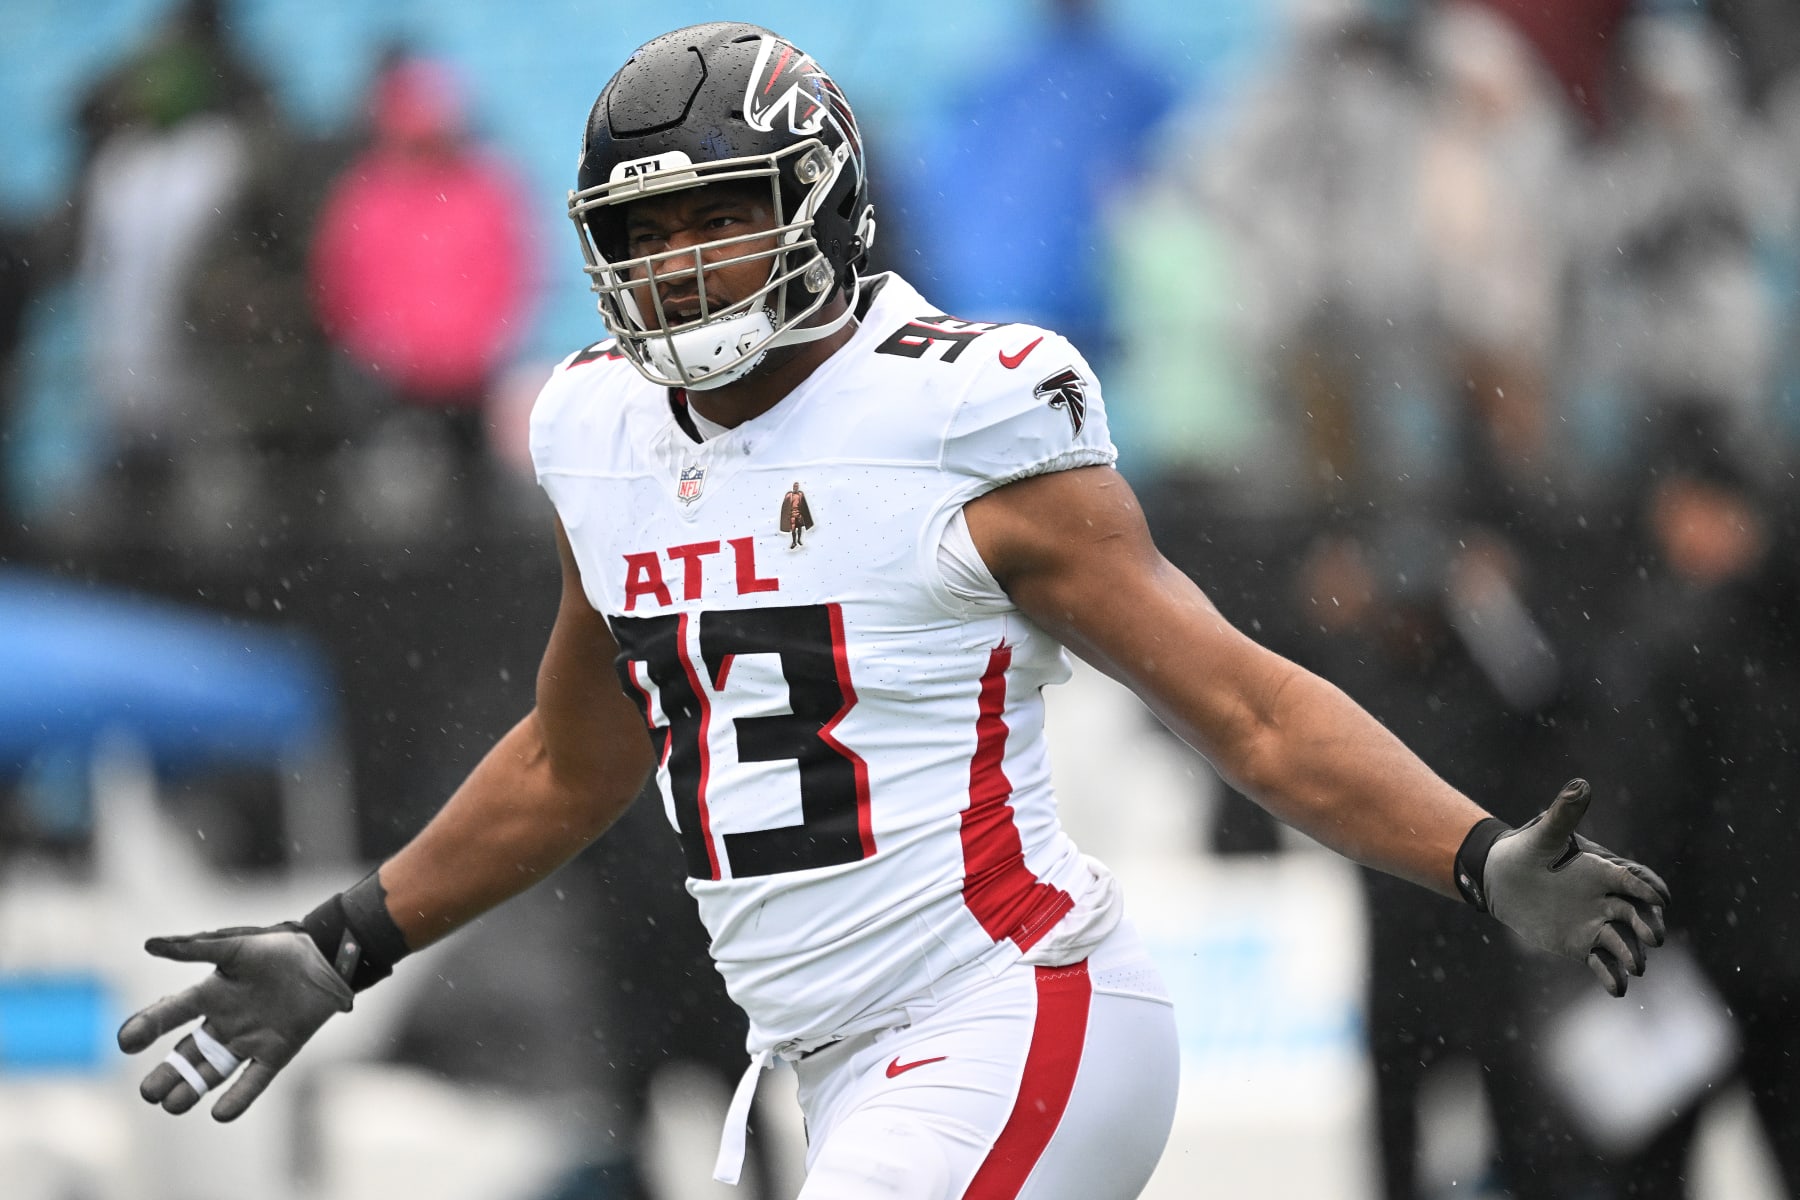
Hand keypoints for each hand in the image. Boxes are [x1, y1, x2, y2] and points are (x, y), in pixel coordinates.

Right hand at [117, 924, 353, 1119]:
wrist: (325, 957)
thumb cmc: (278, 948)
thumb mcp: (235, 946)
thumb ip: (195, 948)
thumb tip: (150, 944)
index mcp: (210, 995)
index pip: (171, 1015)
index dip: (148, 1026)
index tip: (126, 1042)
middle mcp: (224, 1023)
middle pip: (187, 1055)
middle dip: (167, 1074)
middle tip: (148, 1092)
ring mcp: (248, 1040)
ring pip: (212, 1071)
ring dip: (192, 1089)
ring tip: (170, 1104)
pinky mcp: (276, 1052)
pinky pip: (253, 1080)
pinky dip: (238, 1097)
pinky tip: (220, 1114)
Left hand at [1485, 779, 1671, 996]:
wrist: (1503, 879)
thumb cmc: (1526, 850)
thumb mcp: (1544, 833)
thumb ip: (1564, 813)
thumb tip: (1581, 784)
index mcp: (1604, 871)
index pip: (1635, 880)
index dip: (1648, 889)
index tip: (1659, 898)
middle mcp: (1607, 899)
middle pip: (1637, 914)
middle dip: (1647, 925)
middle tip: (1653, 936)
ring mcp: (1597, 923)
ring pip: (1623, 941)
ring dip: (1632, 953)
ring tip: (1635, 967)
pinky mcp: (1582, 944)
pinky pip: (1602, 962)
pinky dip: (1610, 975)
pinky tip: (1616, 987)